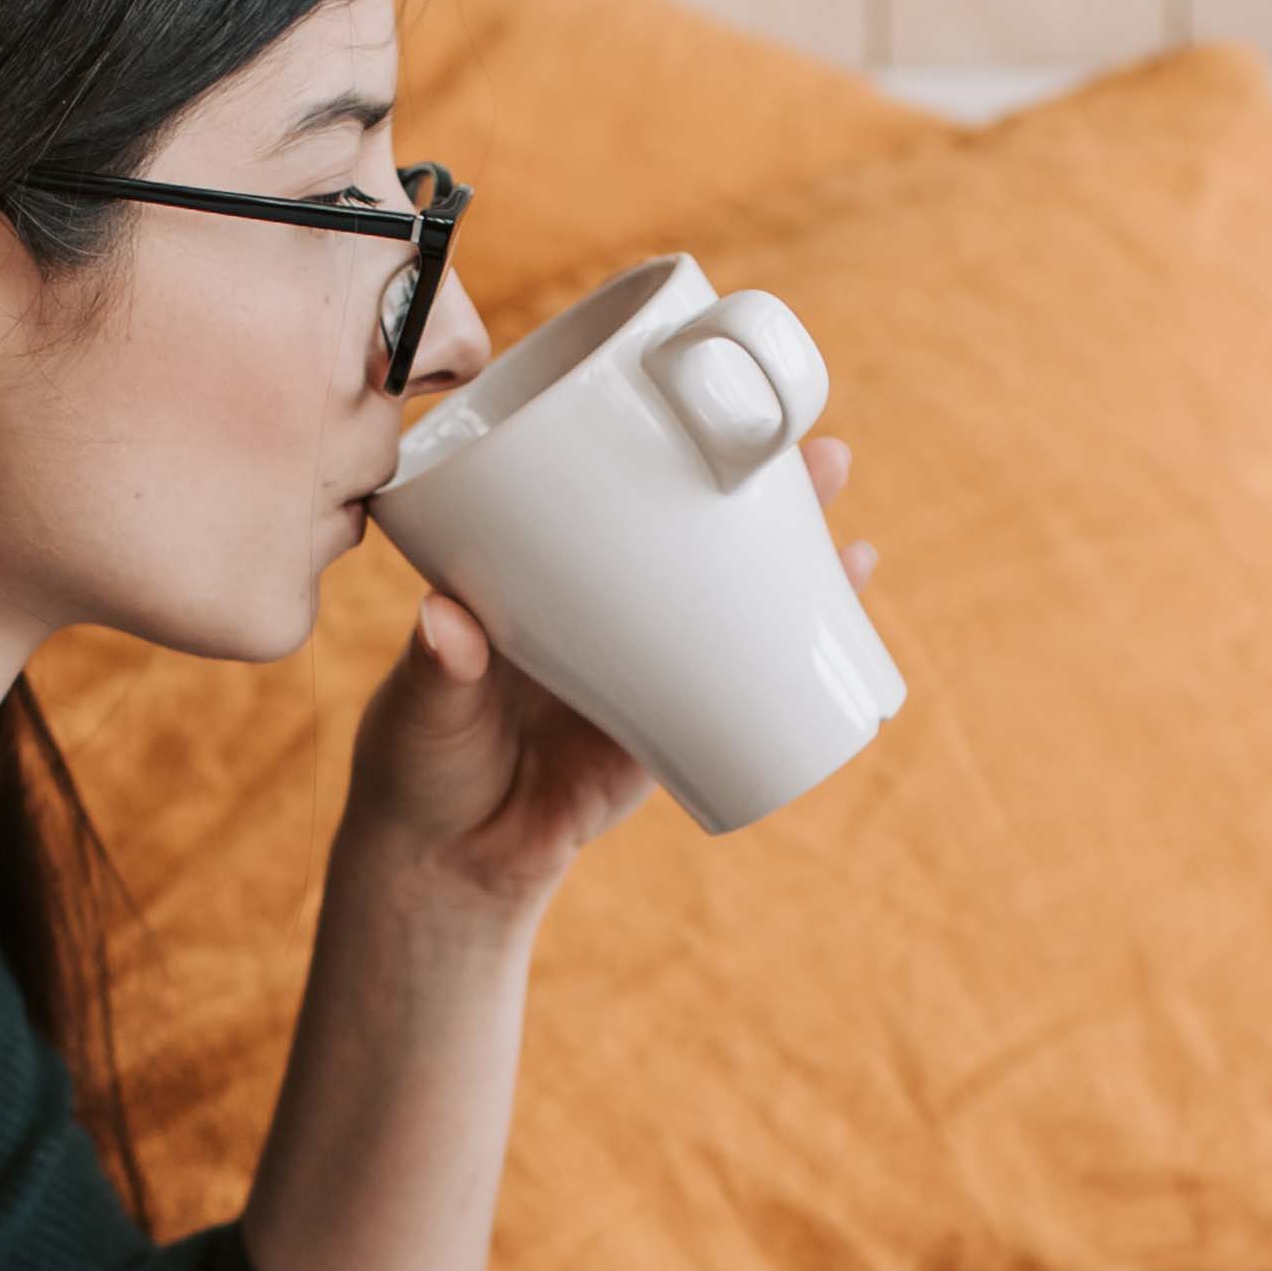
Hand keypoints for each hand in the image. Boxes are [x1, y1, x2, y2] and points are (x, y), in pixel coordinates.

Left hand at [341, 437, 873, 909]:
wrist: (451, 864)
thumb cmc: (418, 764)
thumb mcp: (419, 705)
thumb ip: (434, 667)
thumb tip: (448, 622)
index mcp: (543, 572)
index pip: (612, 487)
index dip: (669, 444)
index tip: (719, 407)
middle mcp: (605, 602)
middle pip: (696, 528)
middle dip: (767, 492)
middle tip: (825, 459)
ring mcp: (646, 662)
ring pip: (733, 597)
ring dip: (797, 567)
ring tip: (853, 544)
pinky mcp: (672, 729)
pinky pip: (744, 684)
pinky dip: (795, 657)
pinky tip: (843, 631)